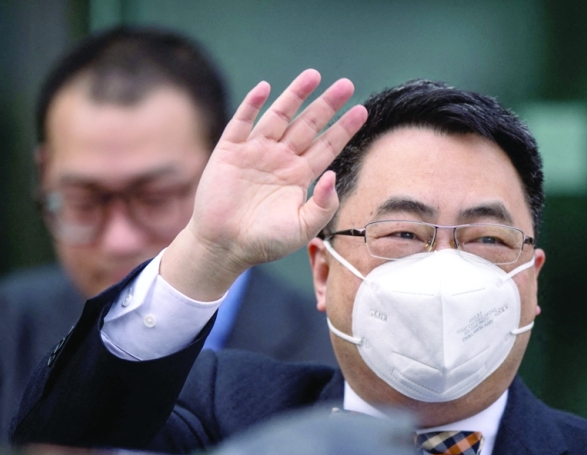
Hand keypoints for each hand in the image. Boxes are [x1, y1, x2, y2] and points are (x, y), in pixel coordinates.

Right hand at [162, 69, 367, 300]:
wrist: (225, 247)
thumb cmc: (264, 242)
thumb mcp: (302, 227)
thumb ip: (323, 205)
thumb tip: (333, 176)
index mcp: (299, 176)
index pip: (327, 146)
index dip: (343, 129)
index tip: (361, 111)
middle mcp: (280, 159)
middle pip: (308, 125)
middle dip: (327, 105)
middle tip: (346, 85)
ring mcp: (255, 152)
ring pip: (279, 116)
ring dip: (295, 95)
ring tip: (313, 75)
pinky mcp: (230, 151)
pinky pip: (242, 122)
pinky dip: (252, 104)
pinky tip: (265, 88)